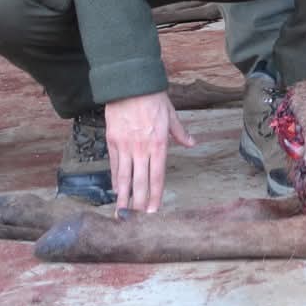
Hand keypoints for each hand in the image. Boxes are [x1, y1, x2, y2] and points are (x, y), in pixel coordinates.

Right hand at [105, 91, 195, 213]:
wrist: (129, 84)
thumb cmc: (153, 98)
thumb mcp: (171, 115)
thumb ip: (180, 133)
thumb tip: (192, 143)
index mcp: (158, 144)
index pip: (157, 177)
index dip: (156, 197)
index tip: (154, 212)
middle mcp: (141, 149)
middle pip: (140, 182)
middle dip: (139, 204)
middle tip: (136, 221)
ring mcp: (125, 146)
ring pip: (124, 177)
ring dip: (124, 197)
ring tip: (122, 213)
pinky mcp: (112, 141)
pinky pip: (114, 165)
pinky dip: (114, 179)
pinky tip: (116, 190)